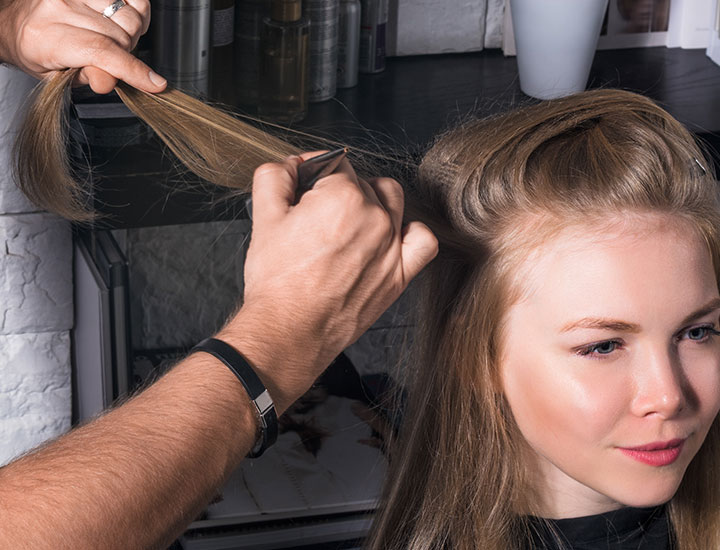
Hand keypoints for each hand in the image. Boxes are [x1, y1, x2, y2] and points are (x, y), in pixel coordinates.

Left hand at [0, 0, 164, 93]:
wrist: (17, 23)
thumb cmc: (36, 50)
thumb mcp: (56, 77)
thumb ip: (87, 77)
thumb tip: (110, 80)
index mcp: (47, 37)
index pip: (101, 52)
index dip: (132, 70)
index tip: (154, 84)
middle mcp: (59, 8)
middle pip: (121, 37)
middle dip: (126, 55)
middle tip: (111, 59)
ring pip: (130, 19)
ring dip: (131, 36)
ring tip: (114, 40)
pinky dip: (137, 14)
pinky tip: (122, 22)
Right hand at [219, 153, 437, 411]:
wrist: (290, 331)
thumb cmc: (278, 283)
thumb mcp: (263, 218)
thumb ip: (275, 177)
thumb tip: (291, 165)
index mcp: (343, 195)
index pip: (334, 165)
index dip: (314, 176)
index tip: (304, 189)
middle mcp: (374, 216)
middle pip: (361, 183)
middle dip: (337, 192)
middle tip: (314, 217)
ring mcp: (391, 245)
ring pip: (392, 201)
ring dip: (372, 202)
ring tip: (348, 222)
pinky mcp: (400, 274)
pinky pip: (423, 241)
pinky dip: (411, 233)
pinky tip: (391, 236)